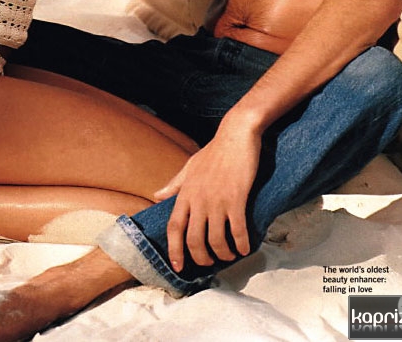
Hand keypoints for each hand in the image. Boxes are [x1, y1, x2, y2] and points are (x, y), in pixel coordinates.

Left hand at [154, 118, 261, 272]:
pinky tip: (245, 248)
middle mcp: (199, 199)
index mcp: (186, 193)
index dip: (174, 250)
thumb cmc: (214, 151)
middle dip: (201, 258)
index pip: (174, 227)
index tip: (178, 267)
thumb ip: (174, 185)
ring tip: (230, 255)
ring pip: (216, 240)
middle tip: (208, 263)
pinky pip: (237, 231)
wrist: (236, 135)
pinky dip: (241, 244)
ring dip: (223, 254)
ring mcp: (217, 200)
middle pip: (194, 240)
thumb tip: (156, 196)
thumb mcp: (190, 166)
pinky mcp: (236, 199)